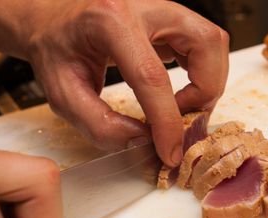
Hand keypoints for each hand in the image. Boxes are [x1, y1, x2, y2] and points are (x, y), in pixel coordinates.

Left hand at [20, 0, 228, 166]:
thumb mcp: (63, 94)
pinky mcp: (173, 20)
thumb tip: (142, 141)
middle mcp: (144, 6)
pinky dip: (204, 74)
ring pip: (213, 42)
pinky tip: (181, 91)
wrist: (54, 21)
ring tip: (181, 107)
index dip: (167, 120)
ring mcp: (163, 9)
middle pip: (205, 43)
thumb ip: (99, 124)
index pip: (152, 76)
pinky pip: (206, 45)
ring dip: (208, 83)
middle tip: (182, 118)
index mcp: (110, 21)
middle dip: (204, 91)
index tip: (170, 152)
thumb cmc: (56, 51)